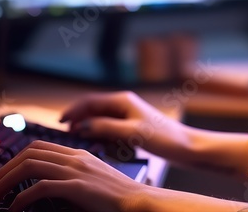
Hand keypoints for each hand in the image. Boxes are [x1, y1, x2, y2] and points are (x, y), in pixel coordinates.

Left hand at [0, 140, 147, 211]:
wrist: (140, 202)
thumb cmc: (116, 199)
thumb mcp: (91, 181)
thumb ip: (70, 178)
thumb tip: (41, 188)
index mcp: (77, 154)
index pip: (37, 147)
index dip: (13, 159)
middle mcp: (74, 157)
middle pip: (27, 154)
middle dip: (1, 170)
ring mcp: (76, 170)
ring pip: (29, 166)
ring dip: (4, 182)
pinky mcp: (78, 186)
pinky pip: (41, 187)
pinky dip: (22, 197)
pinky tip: (14, 208)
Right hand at [60, 91, 194, 164]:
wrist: (187, 147)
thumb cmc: (164, 138)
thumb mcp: (132, 133)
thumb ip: (105, 128)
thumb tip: (82, 127)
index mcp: (123, 101)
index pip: (90, 101)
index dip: (73, 110)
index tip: (60, 121)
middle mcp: (124, 105)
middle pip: (94, 108)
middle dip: (79, 118)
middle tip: (65, 130)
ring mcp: (129, 115)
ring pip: (101, 118)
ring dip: (88, 125)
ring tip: (77, 136)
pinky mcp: (133, 127)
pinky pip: (110, 127)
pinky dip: (100, 132)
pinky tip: (97, 142)